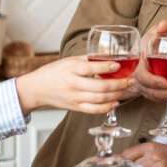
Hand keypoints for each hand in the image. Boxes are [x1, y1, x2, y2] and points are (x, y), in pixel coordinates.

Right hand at [15, 55, 129, 113]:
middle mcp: (73, 84)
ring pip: (100, 99)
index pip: (92, 68)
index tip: (119, 66)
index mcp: (71, 69)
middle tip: (129, 80)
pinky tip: (115, 102)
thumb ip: (87, 59)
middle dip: (119, 84)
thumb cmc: (53, 72)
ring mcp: (75, 98)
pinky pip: (94, 110)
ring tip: (125, 88)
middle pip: (101, 87)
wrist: (36, 89)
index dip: (107, 67)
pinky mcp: (75, 107)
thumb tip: (108, 56)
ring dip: (117, 94)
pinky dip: (107, 107)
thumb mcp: (68, 60)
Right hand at [121, 20, 166, 101]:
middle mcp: (142, 83)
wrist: (138, 63)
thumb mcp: (148, 39)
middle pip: (155, 93)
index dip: (154, 82)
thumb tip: (165, 23)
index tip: (165, 82)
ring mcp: (150, 90)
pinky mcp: (158, 93)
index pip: (144, 79)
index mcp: (138, 70)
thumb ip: (157, 32)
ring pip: (163, 96)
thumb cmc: (143, 51)